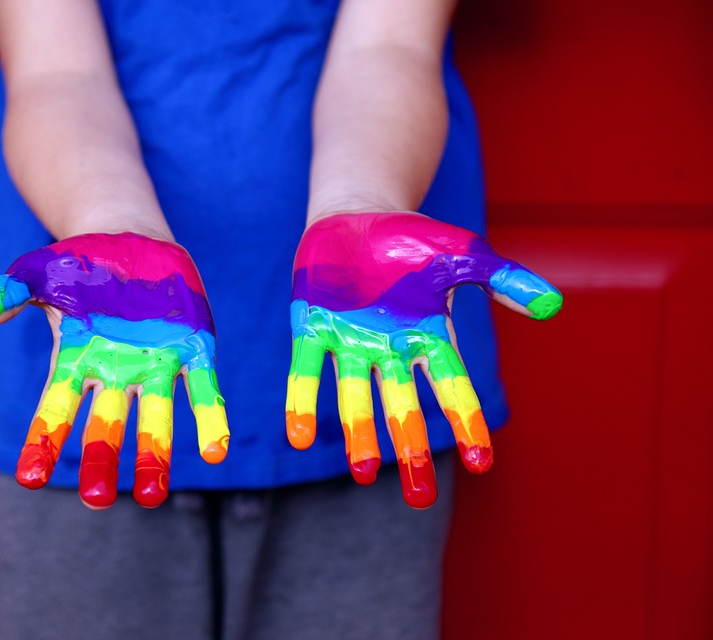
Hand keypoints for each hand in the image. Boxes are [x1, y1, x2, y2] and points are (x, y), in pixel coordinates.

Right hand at [0, 233, 228, 508]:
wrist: (132, 240)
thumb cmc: (78, 264)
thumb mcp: (35, 273)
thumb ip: (1, 296)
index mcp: (76, 361)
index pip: (55, 410)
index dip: (42, 442)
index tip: (30, 478)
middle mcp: (115, 374)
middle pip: (105, 426)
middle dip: (101, 461)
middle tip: (97, 500)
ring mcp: (155, 366)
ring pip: (154, 420)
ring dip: (155, 456)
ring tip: (153, 497)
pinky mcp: (192, 351)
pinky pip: (201, 390)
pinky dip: (208, 418)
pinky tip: (215, 450)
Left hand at [287, 212, 561, 508]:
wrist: (357, 215)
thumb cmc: (413, 240)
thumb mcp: (462, 254)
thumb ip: (502, 279)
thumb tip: (552, 305)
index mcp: (428, 335)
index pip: (452, 385)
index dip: (466, 422)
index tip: (480, 462)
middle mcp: (389, 348)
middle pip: (402, 406)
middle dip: (410, 448)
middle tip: (419, 498)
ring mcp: (349, 340)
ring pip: (356, 396)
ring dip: (359, 433)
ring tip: (363, 474)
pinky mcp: (310, 327)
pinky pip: (307, 370)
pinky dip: (303, 401)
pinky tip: (300, 437)